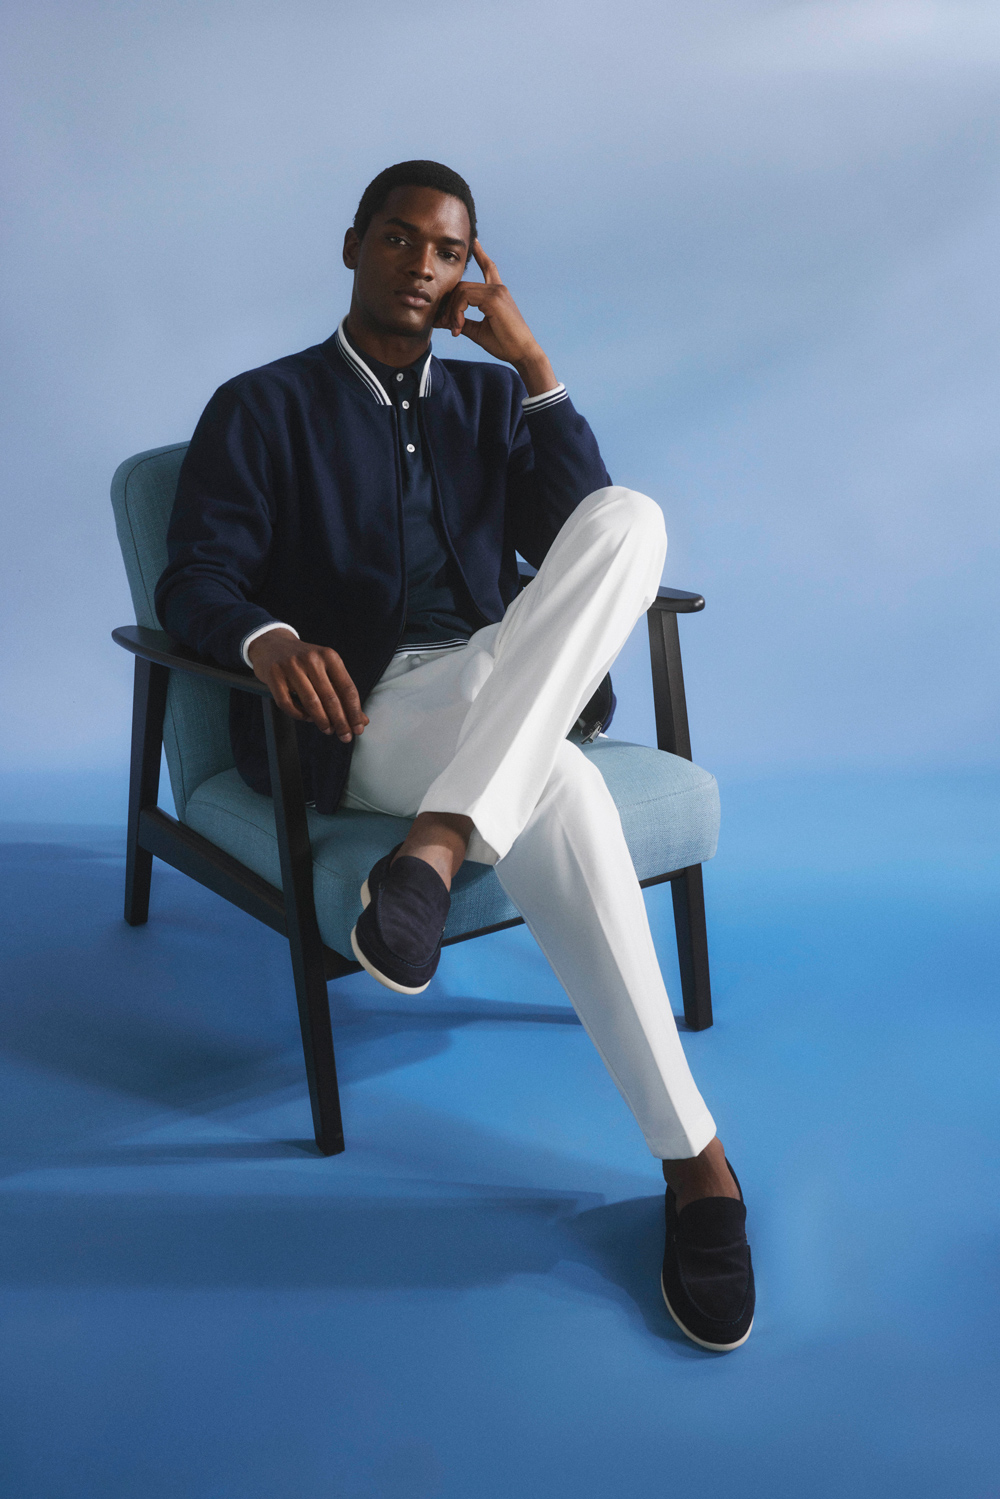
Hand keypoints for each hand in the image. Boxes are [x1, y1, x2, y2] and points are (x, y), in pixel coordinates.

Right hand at [247, 629, 367, 742]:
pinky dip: (300, 715)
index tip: (358, 729)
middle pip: (330, 697)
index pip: (347, 688)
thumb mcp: (326, 670)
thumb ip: (343, 693)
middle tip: (345, 737)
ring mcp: (291, 666)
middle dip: (340, 721)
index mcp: (329, 656)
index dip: (354, 711)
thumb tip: (362, 721)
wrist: (272, 645)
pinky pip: (288, 704)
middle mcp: (311, 659)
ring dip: (322, 721)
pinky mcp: (274, 675)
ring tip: (328, 730)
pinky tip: (307, 718)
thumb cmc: (306, 662)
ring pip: (311, 702)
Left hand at [434, 241, 558, 396]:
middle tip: (446, 325)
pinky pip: (465, 297)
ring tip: (455, 329)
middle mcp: (497, 288)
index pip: (488, 268)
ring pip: (461, 291)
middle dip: (450, 305)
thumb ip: (464, 322)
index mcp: (497, 293)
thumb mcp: (479, 331)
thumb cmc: (504, 344)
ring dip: (452, 312)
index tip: (474, 242)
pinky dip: (457, 312)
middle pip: (462, 286)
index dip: (481, 255)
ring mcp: (496, 291)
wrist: (522, 353)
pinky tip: (459, 327)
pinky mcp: (494, 298)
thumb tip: (445, 321)